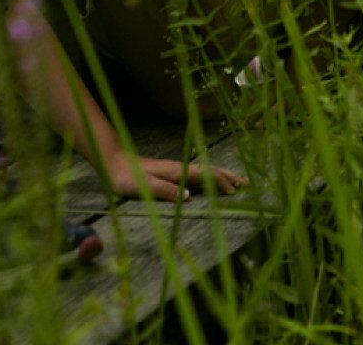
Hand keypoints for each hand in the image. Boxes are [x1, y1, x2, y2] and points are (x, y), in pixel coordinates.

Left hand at [101, 151, 246, 202]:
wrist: (114, 164)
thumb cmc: (127, 177)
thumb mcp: (144, 187)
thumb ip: (165, 191)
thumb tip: (188, 197)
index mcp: (177, 171)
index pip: (206, 175)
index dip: (221, 183)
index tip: (235, 192)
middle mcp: (181, 168)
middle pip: (211, 170)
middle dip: (230, 177)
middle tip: (248, 184)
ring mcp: (177, 170)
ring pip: (206, 172)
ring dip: (224, 176)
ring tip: (238, 182)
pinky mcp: (172, 173)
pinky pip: (198, 175)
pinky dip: (211, 178)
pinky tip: (212, 183)